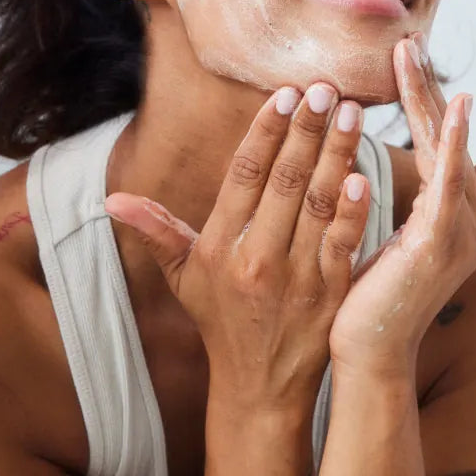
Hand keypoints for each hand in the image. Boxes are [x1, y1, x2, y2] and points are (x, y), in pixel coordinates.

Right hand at [103, 83, 370, 413]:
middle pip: (284, 180)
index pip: (245, 175)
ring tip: (351, 113)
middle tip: (324, 87)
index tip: (283, 92)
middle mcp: (256, 258)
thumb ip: (157, 232)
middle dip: (305, 129)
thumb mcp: (184, 278)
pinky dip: (353, 210)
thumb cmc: (222, 321)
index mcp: (221, 245)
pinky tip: (363, 174)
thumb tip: (112, 199)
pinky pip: (343, 244)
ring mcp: (296, 277)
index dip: (264, 131)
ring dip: (336, 155)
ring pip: (317, 203)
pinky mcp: (330, 294)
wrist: (260, 388)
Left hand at [327, 32, 475, 376]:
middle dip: (424, 88)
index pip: (443, 141)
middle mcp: (475, 217)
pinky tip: (456, 106)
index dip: (426, 98)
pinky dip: (457, 141)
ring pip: (446, 148)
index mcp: (463, 212)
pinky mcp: (444, 241)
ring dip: (429, 98)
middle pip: (446, 137)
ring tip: (411, 55)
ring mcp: (463, 230)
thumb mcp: (405, 233)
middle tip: (406, 40)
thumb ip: (426, 194)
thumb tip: (429, 167)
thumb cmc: (378, 292)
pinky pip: (450, 181)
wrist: (369, 350)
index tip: (406, 56)